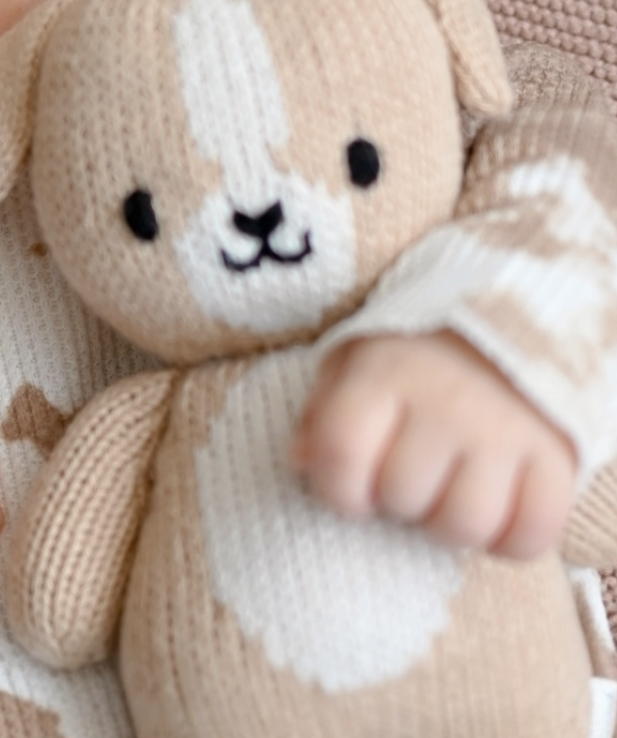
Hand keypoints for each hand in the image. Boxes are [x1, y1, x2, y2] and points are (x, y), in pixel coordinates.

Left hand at [291, 330, 576, 558]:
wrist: (512, 316)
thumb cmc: (417, 350)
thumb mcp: (356, 358)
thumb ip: (323, 410)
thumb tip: (299, 461)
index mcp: (386, 372)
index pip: (340, 455)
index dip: (337, 487)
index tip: (351, 485)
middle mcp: (446, 401)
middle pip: (402, 498)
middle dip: (396, 498)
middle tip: (411, 470)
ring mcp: (505, 431)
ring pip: (463, 526)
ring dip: (449, 521)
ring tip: (450, 487)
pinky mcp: (556, 458)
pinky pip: (528, 537)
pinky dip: (510, 538)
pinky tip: (497, 506)